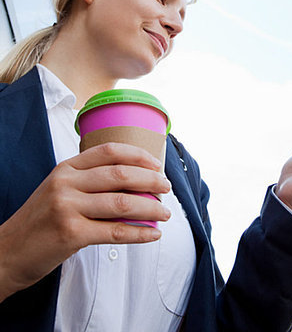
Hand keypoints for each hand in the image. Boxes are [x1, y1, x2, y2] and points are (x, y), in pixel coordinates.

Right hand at [0, 142, 170, 301]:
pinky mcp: (71, 234)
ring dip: (150, 208)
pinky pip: (115, 232)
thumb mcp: (58, 189)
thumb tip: (134, 182)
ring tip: (165, 214)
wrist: (7, 251)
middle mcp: (66, 183)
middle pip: (120, 174)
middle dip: (150, 180)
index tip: (157, 164)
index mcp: (65, 167)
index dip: (138, 155)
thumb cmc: (39, 221)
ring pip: (122, 203)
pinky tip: (152, 234)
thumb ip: (88, 181)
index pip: (109, 151)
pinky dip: (139, 233)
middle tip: (166, 188)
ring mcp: (67, 207)